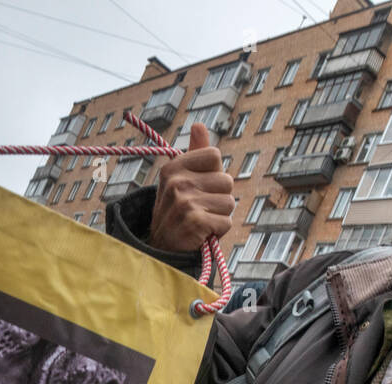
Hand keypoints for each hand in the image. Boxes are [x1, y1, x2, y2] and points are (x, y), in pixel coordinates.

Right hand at [148, 123, 235, 251]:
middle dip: (219, 198)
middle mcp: (177, 182)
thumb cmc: (177, 212)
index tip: (199, 187)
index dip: (213, 174)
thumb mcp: (181, 180)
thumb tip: (198, 125)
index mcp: (173, 167)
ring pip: (229, 202)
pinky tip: (202, 233)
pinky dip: (218, 231)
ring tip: (201, 221)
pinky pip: (227, 222)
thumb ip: (194, 153)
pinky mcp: (195, 221)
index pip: (214, 156)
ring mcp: (185, 201)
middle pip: (226, 180)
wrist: (161, 251)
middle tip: (200, 209)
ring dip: (220, 216)